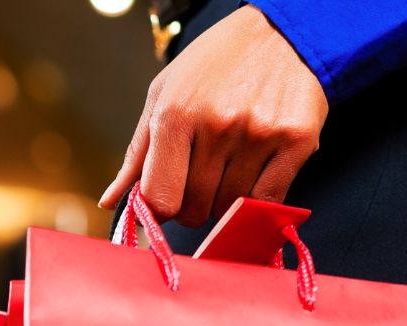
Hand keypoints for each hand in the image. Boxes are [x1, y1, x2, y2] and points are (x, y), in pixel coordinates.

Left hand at [99, 5, 327, 227]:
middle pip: (194, 208)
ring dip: (225, 201)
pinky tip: (254, 179)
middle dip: (193, 205)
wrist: (281, 33)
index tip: (166, 205)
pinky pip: (269, 202)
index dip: (159, 212)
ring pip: (230, 208)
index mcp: (176, 112)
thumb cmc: (215, 65)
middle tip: (201, 181)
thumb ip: (138, 153)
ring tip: (230, 167)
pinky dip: (257, 202)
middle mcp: (217, 124)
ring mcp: (258, 134)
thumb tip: (111, 202)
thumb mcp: (164, 94)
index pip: (160, 197)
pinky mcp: (296, 141)